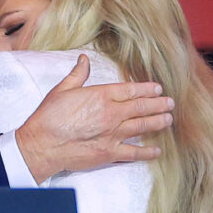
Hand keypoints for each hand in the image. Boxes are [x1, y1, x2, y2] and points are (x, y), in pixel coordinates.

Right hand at [15, 54, 173, 182]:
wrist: (42, 144)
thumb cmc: (49, 117)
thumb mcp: (62, 90)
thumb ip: (78, 75)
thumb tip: (84, 60)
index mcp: (101, 96)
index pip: (131, 90)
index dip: (146, 89)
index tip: (157, 88)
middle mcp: (111, 114)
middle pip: (141, 107)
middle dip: (157, 104)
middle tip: (170, 103)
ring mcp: (112, 134)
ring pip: (141, 127)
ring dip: (157, 122)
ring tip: (168, 119)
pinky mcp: (109, 153)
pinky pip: (133, 153)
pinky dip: (147, 152)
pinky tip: (157, 150)